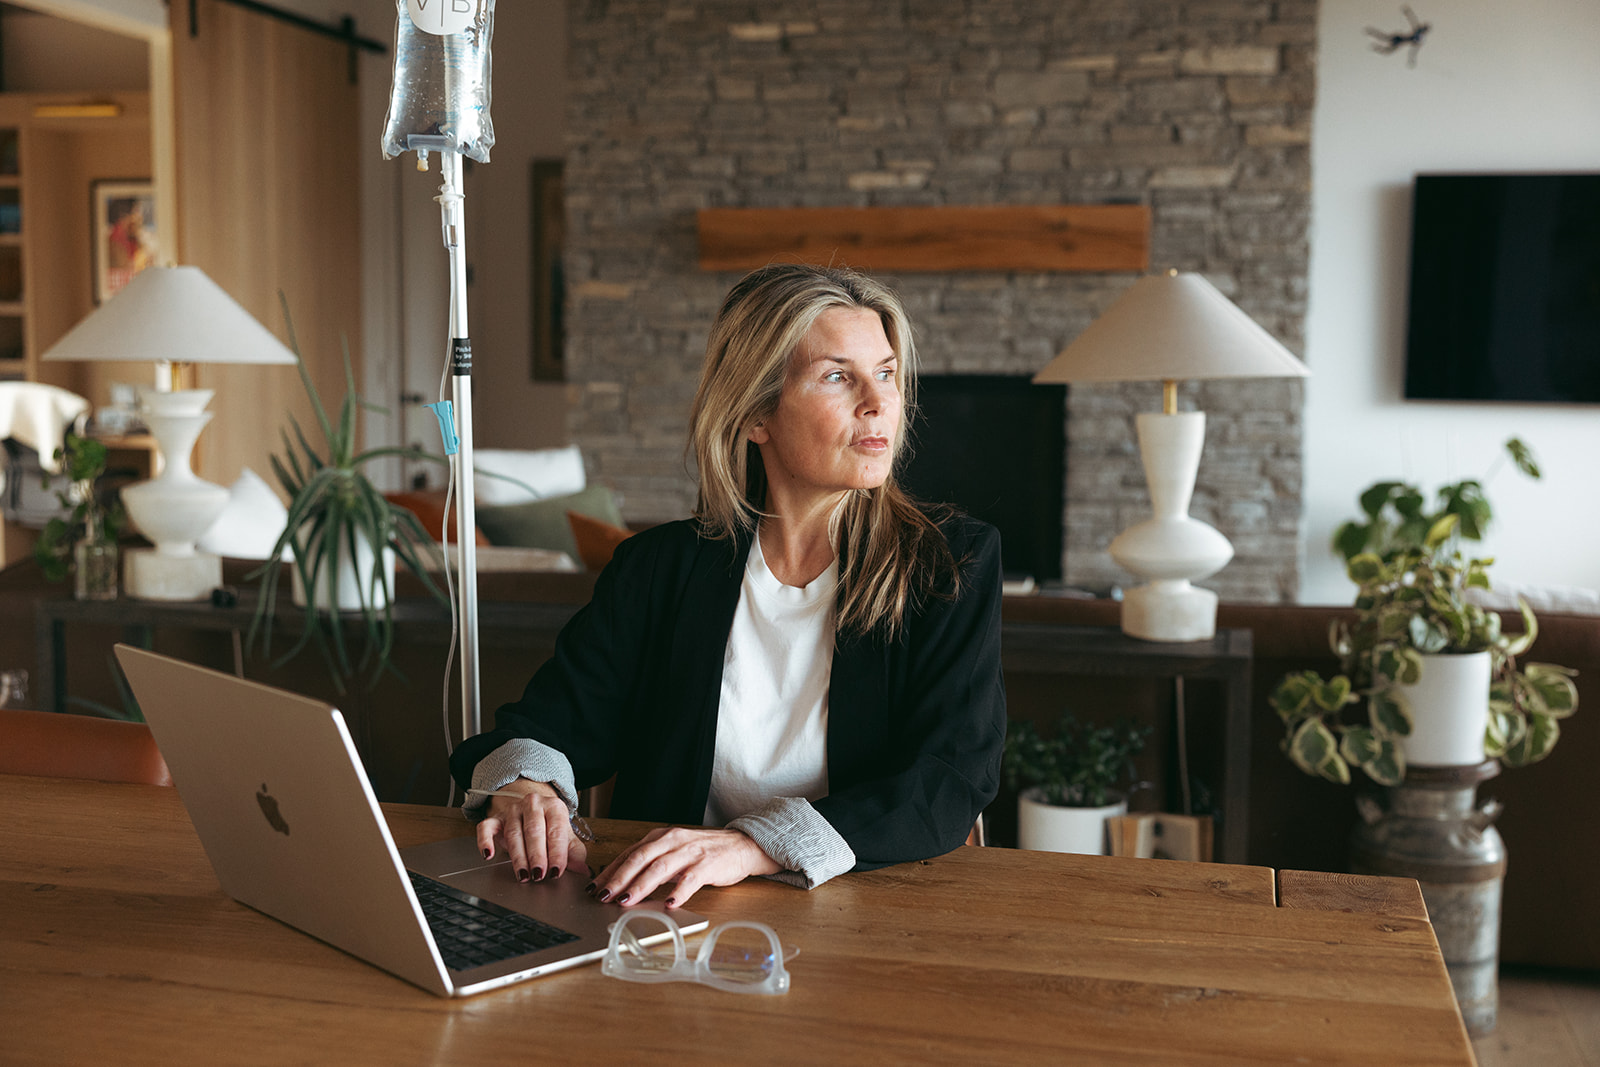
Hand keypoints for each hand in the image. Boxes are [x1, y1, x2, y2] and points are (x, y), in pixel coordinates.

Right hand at [476, 778, 588, 882]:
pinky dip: (485, 841)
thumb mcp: (565, 837)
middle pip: (534, 831)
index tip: (556, 871)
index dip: (557, 853)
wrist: (533, 810)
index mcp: (554, 807)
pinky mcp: (496, 818)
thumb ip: (575, 853)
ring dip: (518, 856)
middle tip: (539, 875)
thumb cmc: (551, 827)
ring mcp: (512, 810)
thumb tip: (584, 871)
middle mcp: (533, 805)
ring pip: (513, 833)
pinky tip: (489, 855)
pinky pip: (486, 827)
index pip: (556, 831)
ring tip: (523, 874)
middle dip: (536, 855)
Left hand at [590, 826, 780, 908]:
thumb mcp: (673, 852)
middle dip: (619, 878)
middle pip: (640, 858)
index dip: (610, 870)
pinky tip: (669, 904)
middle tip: (604, 895)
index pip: (629, 853)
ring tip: (626, 901)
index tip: (594, 887)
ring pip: (660, 867)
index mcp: (661, 837)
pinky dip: (679, 891)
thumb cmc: (704, 852)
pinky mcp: (708, 864)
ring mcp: (691, 852)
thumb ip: (651, 863)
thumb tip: (621, 883)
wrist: (742, 846)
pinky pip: (691, 879)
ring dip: (641, 885)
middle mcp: (673, 840)